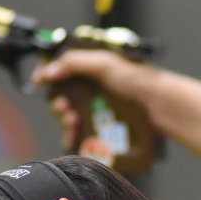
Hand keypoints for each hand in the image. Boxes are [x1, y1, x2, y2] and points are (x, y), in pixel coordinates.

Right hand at [32, 50, 160, 148]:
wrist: (161, 107)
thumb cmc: (139, 81)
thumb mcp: (104, 63)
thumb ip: (74, 63)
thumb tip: (48, 71)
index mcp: (91, 66)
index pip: (60, 67)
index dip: (47, 73)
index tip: (39, 81)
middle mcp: (92, 86)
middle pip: (61, 94)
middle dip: (57, 102)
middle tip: (65, 108)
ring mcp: (96, 107)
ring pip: (68, 115)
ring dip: (64, 119)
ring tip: (72, 122)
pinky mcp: (101, 126)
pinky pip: (80, 132)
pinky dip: (72, 135)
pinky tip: (73, 136)